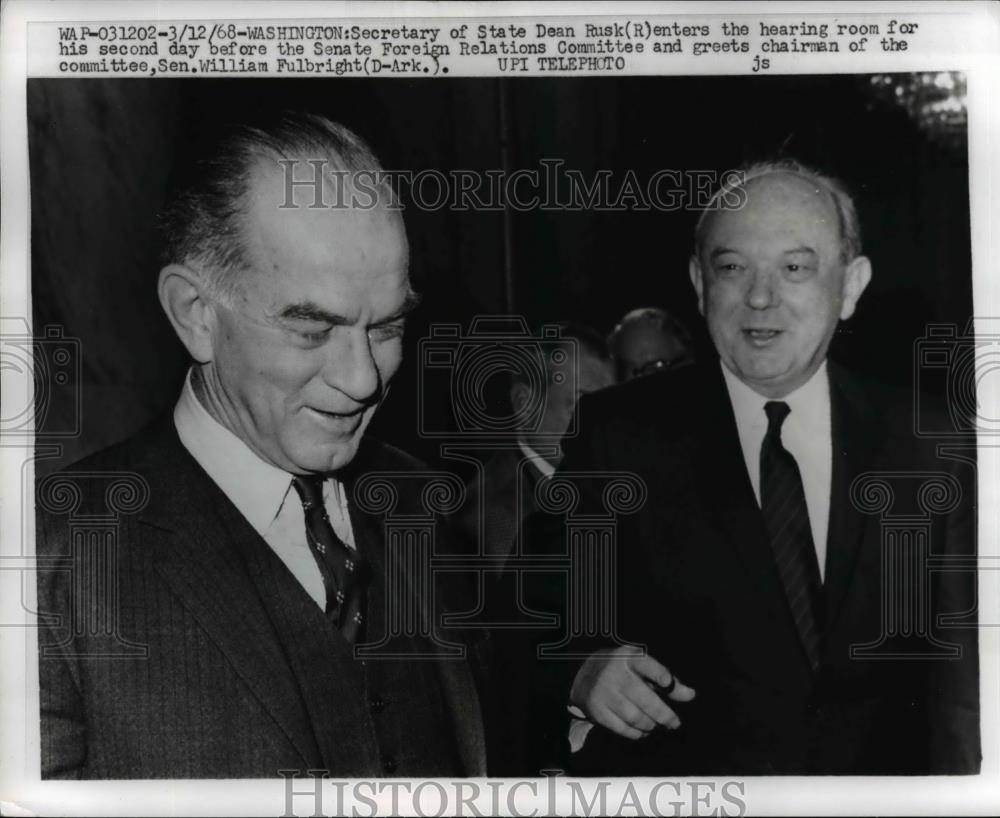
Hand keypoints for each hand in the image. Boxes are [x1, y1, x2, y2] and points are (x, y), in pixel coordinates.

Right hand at [569, 646, 695, 739]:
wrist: (582, 676)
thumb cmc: (621, 670)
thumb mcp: (640, 666)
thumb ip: (665, 680)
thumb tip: (690, 695)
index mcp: (628, 657)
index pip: (649, 667)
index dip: (664, 679)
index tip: (670, 687)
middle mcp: (615, 674)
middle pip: (646, 700)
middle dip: (665, 715)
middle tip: (675, 723)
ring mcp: (604, 693)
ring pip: (636, 718)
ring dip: (651, 725)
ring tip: (656, 725)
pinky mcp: (597, 711)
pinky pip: (623, 729)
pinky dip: (637, 734)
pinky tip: (642, 731)